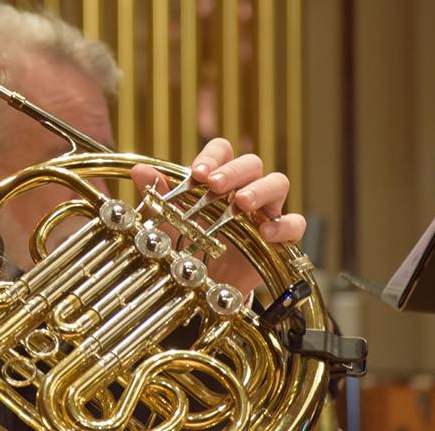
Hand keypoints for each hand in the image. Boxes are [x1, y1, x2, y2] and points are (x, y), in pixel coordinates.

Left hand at [130, 137, 305, 296]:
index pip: (223, 150)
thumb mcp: (167, 221)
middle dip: (234, 171)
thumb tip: (139, 170)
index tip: (198, 173)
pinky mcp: (280, 238)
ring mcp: (265, 211)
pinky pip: (296, 223)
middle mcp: (244, 188)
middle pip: (251, 162)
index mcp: (218, 178)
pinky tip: (266, 232)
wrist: (201, 283)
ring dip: (260, 189)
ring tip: (242, 202)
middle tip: (215, 185)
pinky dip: (285, 225)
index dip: (213, 156)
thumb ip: (156, 196)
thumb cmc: (186, 244)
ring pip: (278, 182)